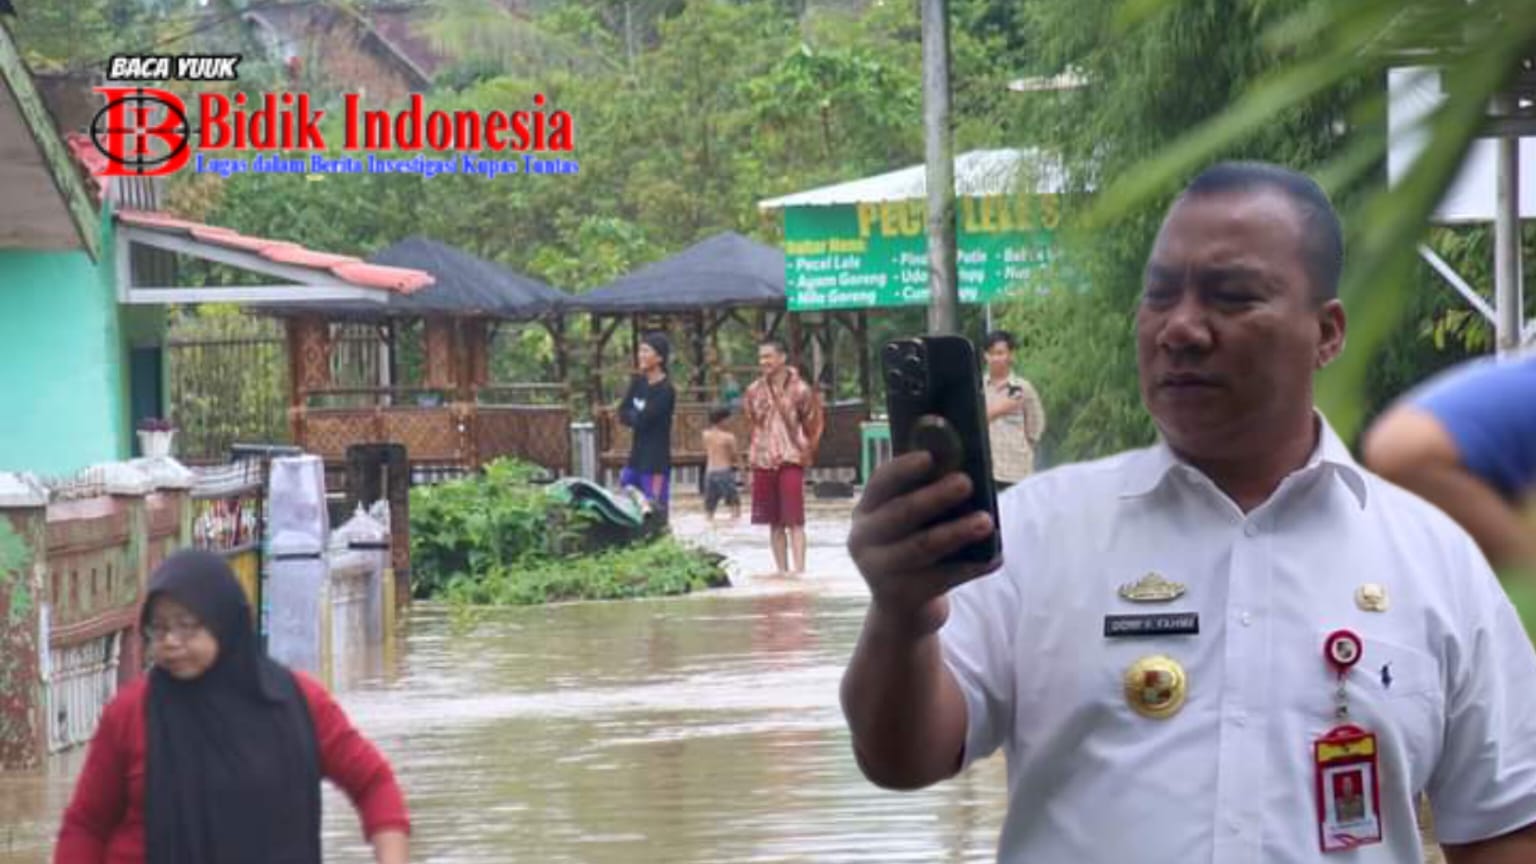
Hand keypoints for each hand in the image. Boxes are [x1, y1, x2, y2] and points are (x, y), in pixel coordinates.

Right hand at [847, 451, 999, 634]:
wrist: (901, 606)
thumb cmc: (913, 547)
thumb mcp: (907, 524)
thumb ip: (924, 499)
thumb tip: (965, 473)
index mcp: (866, 512)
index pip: (880, 483)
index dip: (903, 468)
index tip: (929, 457)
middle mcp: (863, 540)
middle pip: (900, 513)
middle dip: (935, 496)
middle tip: (966, 482)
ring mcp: (878, 571)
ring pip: (922, 546)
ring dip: (957, 531)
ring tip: (986, 520)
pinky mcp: (901, 596)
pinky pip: (941, 577)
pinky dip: (970, 566)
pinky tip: (994, 557)